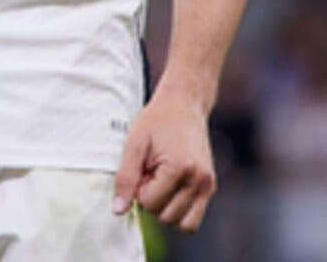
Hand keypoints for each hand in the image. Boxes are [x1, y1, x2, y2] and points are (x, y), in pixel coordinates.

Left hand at [113, 87, 215, 231]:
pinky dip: (179, 209)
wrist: (184, 103)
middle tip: (151, 172)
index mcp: (179, 168)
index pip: (150, 203)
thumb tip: (118, 210)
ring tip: (161, 180)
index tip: (141, 167)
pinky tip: (170, 186)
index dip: (139, 188)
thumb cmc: (157, 120)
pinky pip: (194, 218)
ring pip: (182, 223)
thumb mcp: (134, 143)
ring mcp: (207, 184)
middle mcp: (199, 180)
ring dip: (166, 208)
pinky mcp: (210, 186)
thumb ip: (125, 177)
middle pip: (166, 217)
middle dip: (152, 200)